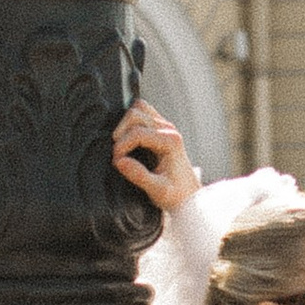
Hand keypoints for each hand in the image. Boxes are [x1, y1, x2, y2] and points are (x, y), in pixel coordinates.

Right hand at [113, 100, 199, 218]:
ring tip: (121, 144)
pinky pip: (143, 113)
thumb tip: (119, 161)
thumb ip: (139, 176)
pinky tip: (128, 140)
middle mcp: (169, 129)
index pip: (137, 133)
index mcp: (171, 141)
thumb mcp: (158, 191)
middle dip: (121, 132)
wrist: (188, 196)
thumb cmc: (176, 194)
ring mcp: (165, 126)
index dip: (122, 146)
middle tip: (117, 154)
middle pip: (136, 114)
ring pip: (139, 108)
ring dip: (126, 123)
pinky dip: (131, 122)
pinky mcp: (161, 128)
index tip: (116, 162)